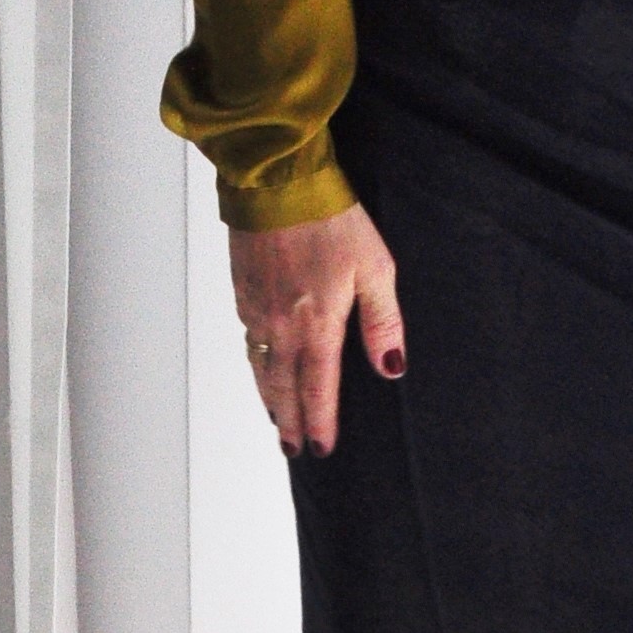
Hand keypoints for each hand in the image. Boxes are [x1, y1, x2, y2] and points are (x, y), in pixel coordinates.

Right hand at [229, 205, 404, 455]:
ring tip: (277, 422)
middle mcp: (281, 325)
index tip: (322, 448)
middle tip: (293, 449)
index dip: (320, 422)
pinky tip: (259, 368)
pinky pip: (247, 340)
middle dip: (290, 422)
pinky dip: (254, 365)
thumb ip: (383, 322)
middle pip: (284, 388)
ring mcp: (256, 308)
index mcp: (317, 324)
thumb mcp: (375, 268)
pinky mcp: (242, 289)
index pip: (319, 389)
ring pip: (261, 368)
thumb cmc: (329, 219)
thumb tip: (391, 367)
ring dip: (269, 399)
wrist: (276, 183)